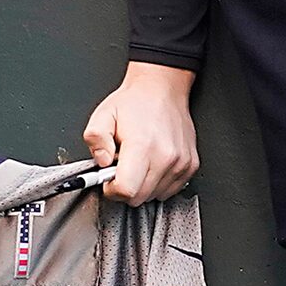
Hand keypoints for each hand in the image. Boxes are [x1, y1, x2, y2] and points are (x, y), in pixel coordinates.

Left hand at [83, 62, 198, 201]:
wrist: (162, 88)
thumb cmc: (135, 102)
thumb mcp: (103, 115)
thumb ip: (95, 140)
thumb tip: (101, 163)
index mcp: (142, 146)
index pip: (126, 190)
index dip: (112, 189)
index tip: (109, 178)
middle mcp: (165, 157)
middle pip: (139, 198)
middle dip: (125, 187)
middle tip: (121, 166)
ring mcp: (181, 163)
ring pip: (155, 196)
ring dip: (142, 185)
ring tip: (138, 162)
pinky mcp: (190, 166)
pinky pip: (170, 190)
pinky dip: (158, 182)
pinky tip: (152, 164)